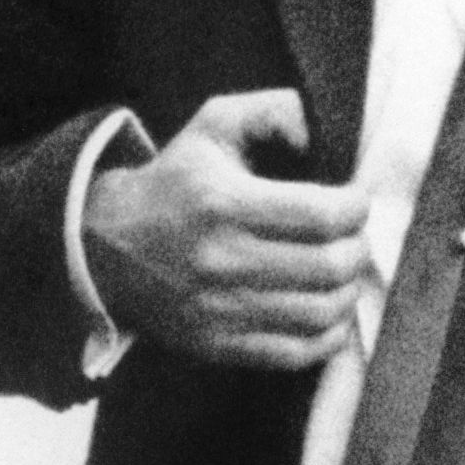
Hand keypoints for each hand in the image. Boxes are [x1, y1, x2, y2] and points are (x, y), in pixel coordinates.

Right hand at [81, 88, 368, 368]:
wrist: (106, 247)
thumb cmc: (175, 181)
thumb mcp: (214, 124)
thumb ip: (274, 110)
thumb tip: (318, 135)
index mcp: (224, 204)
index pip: (322, 216)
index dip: (356, 208)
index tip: (355, 201)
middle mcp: (222, 261)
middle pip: (329, 267)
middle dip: (358, 249)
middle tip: (354, 237)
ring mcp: (220, 310)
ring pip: (320, 313)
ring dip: (348, 292)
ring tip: (343, 273)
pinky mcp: (218, 345)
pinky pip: (294, 353)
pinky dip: (327, 337)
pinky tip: (328, 314)